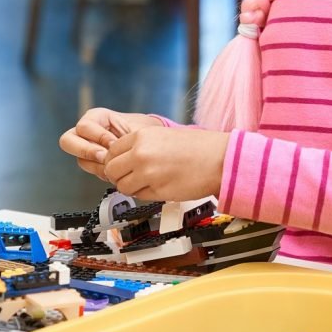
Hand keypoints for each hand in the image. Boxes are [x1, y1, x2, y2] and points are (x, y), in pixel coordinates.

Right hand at [59, 108, 163, 180]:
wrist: (151, 142)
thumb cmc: (143, 130)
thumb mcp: (135, 128)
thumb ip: (124, 137)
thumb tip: (114, 149)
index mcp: (95, 117)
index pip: (84, 127)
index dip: (98, 136)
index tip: (114, 144)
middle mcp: (86, 132)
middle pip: (67, 141)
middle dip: (86, 151)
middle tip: (104, 157)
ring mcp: (87, 148)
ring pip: (80, 160)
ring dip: (97, 165)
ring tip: (115, 165)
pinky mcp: (94, 163)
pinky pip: (92, 170)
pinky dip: (103, 172)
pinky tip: (116, 170)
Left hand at [103, 127, 230, 201]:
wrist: (220, 159)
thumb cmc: (197, 147)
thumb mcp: (163, 135)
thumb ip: (140, 145)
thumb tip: (122, 159)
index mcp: (141, 137)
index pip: (111, 152)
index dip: (116, 161)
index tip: (123, 165)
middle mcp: (140, 154)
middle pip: (112, 171)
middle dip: (119, 175)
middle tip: (132, 176)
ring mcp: (148, 174)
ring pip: (122, 187)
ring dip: (131, 187)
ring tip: (147, 182)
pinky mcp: (158, 192)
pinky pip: (139, 196)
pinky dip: (145, 194)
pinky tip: (159, 186)